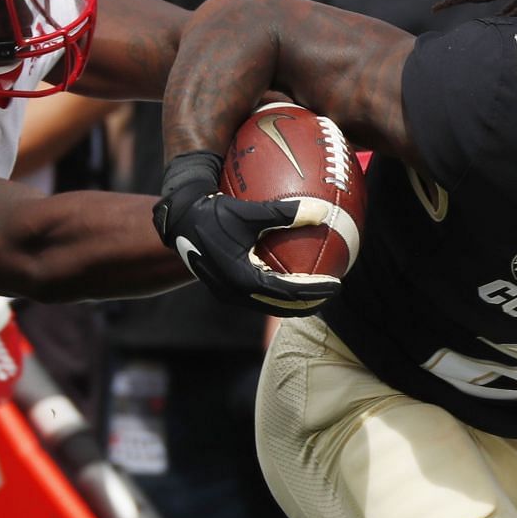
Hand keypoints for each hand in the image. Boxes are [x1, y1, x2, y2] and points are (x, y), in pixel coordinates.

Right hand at [154, 151, 340, 314]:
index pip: (288, 292)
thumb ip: (285, 212)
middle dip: (309, 303)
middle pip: (281, 307)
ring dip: (294, 301)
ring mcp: (229, 293)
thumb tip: (323, 210)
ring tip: (317, 291)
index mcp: (242, 279)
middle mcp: (235, 292)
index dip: (314, 290)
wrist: (179, 220)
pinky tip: (292, 276)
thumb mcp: (249, 211)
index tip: (336, 284)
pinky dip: (279, 292)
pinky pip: (259, 295)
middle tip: (332, 292)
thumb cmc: (213, 212)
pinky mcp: (226, 288)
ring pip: (269, 304)